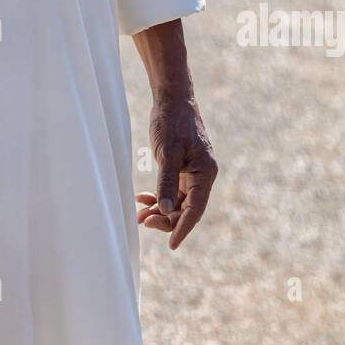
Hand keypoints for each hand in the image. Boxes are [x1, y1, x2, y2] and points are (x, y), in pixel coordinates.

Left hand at [136, 91, 217, 249]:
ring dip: (160, 210)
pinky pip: (172, 191)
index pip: (195, 209)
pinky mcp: (182, 168)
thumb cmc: (172, 123)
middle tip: (143, 221)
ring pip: (177, 202)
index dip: (183, 228)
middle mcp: (202, 176)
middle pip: (187, 209)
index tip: (171, 245)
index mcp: (205, 173)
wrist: (171, 99)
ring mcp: (192, 172)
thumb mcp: (167, 153)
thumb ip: (167, 182)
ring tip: (139, 214)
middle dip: (166, 219)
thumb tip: (166, 211)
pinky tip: (141, 198)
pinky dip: (158, 196)